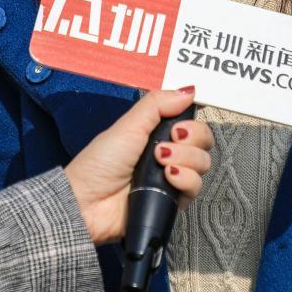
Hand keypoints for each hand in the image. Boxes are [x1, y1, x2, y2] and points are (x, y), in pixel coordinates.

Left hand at [64, 88, 212, 244]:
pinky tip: (168, 177)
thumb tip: (188, 90)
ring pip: (202, 163)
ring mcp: (171, 178)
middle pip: (203, 142)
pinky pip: (196, 187)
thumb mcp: (129, 125)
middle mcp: (167, 154)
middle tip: (168, 141)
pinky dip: (185, 180)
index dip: (192, 123)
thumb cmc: (100, 164)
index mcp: (156, 133)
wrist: (88, 202)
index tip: (179, 125)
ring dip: (184, 158)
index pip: (192, 124)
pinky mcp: (172, 200)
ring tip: (159, 161)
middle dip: (190, 139)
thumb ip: (158, 103)